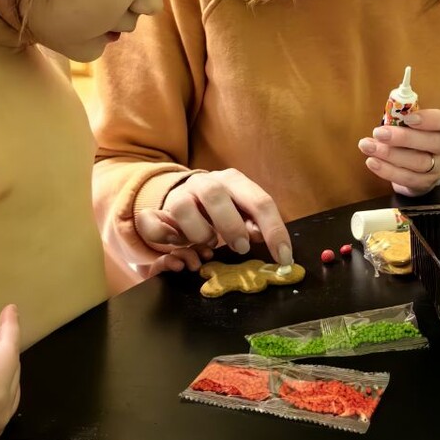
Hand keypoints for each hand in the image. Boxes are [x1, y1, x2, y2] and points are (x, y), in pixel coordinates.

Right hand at [134, 169, 292, 276]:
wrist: (187, 194)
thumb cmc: (222, 209)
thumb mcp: (242, 213)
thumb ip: (252, 223)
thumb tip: (263, 236)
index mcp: (235, 181)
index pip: (260, 201)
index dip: (275, 231)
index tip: (283, 258)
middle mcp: (208, 182)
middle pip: (217, 196)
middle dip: (231, 225)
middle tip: (241, 248)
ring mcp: (182, 193)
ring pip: (184, 207)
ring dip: (199, 231)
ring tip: (208, 243)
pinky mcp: (161, 208)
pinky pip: (156, 223)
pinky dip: (169, 237)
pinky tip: (181, 243)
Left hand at [358, 108, 439, 196]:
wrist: (420, 167)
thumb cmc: (415, 137)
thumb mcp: (413, 123)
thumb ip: (404, 116)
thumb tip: (389, 110)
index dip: (430, 119)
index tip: (408, 118)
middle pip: (433, 142)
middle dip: (404, 138)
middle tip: (380, 133)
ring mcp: (439, 168)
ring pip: (418, 162)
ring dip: (390, 154)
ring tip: (368, 146)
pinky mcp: (425, 184)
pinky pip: (407, 178)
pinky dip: (387, 170)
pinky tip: (372, 161)